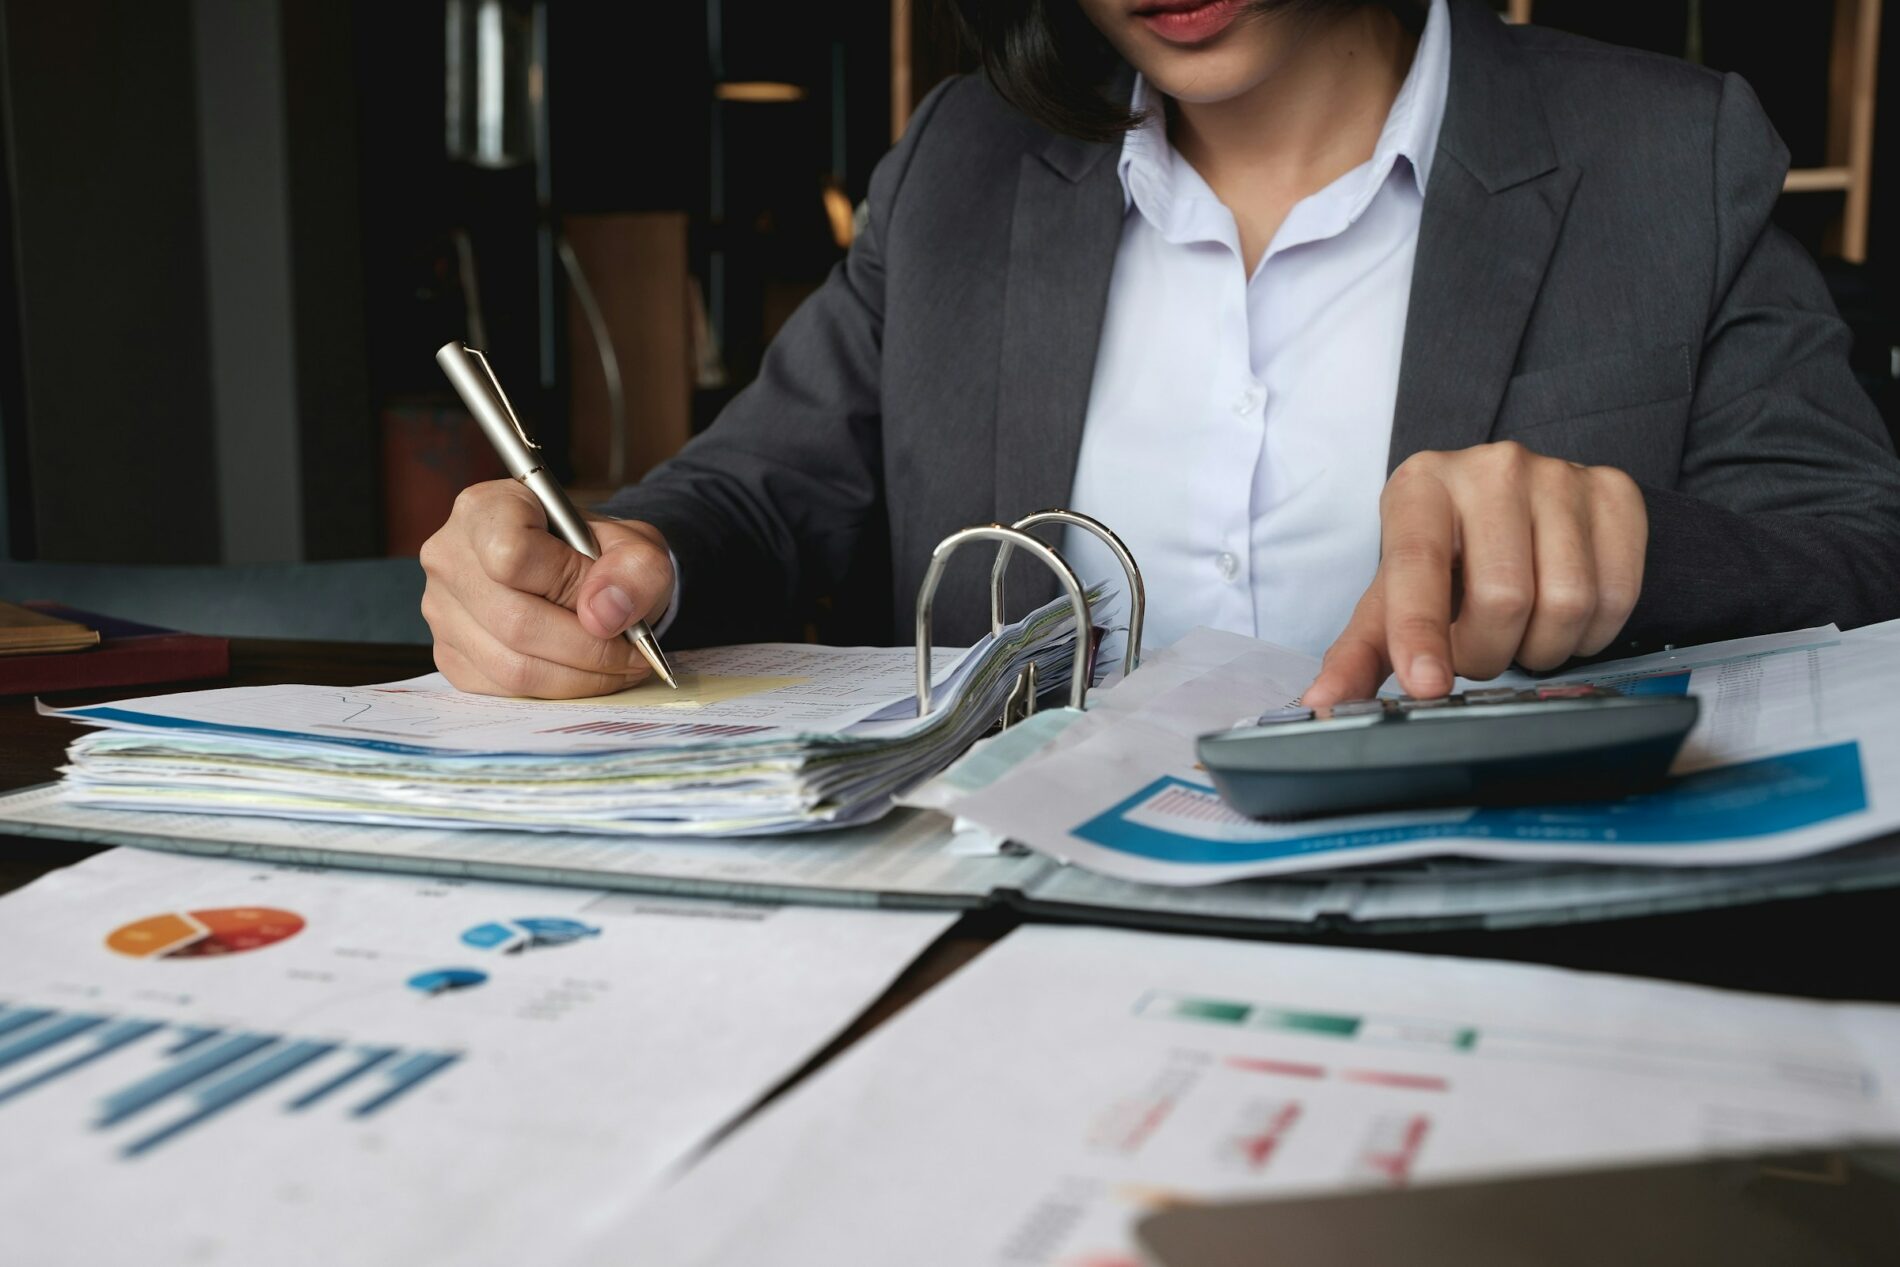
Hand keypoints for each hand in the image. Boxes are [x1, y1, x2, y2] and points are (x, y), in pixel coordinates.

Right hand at [419, 480, 674, 697]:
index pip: (513, 554)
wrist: (577, 575)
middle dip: (590, 648)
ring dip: (579, 677)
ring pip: (511, 666)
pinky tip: (585, 673)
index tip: (610, 599)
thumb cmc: (598, 554)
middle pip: (515, 622)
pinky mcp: (448, 654)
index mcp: (486, 509)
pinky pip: (504, 689)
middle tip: (634, 654)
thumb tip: (603, 616)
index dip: (571, 585)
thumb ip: (635, 569)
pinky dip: (556, 689)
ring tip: (619, 666)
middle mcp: (449, 556)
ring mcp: (440, 609)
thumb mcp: (636, 546)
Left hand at [1305, 442, 1645, 706]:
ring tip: (1518, 634)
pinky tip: (1562, 620)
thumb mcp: (1393, 599)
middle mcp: (1491, 468)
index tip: (1428, 685)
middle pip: (1503, 598)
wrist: (1517, 509)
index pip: (1416, 565)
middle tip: (1477, 651)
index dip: (1421, 632)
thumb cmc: (1446, 561)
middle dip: (1487, 653)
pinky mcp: (1616, 492)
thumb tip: (1322, 701)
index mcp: (1421, 487)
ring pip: (1567, 602)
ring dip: (1541, 649)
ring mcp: (1561, 474)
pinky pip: (1618, 594)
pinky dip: (1591, 634)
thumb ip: (1359, 653)